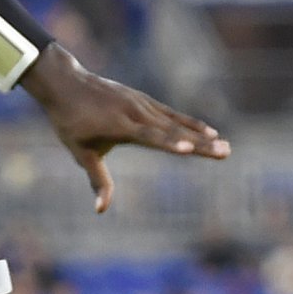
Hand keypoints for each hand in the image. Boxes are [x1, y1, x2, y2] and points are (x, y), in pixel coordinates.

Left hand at [19, 46, 228, 212]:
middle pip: (172, 131)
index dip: (171, 144)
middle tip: (225, 152)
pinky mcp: (145, 101)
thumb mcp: (81, 153)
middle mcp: (136, 113)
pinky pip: (172, 114)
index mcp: (120, 126)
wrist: (67, 84)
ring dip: (201, 134)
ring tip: (225, 145)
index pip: (151, 137)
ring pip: (176, 123)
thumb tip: (100, 210)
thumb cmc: (71, 123)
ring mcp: (142, 105)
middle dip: (199, 143)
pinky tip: (209, 131)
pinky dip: (190, 123)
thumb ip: (97, 180)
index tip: (191, 150)